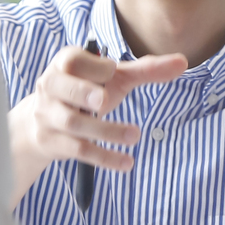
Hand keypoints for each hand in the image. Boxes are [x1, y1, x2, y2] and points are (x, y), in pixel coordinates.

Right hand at [7, 45, 185, 202]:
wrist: (41, 123)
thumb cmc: (85, 91)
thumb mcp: (112, 78)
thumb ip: (145, 70)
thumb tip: (183, 62)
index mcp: (65, 64)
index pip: (73, 61)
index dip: (93, 67)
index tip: (112, 71)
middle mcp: (51, 87)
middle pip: (63, 88)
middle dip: (83, 93)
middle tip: (105, 101)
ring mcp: (49, 116)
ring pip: (74, 123)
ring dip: (104, 130)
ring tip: (135, 135)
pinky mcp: (53, 142)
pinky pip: (78, 151)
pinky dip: (104, 157)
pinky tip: (127, 163)